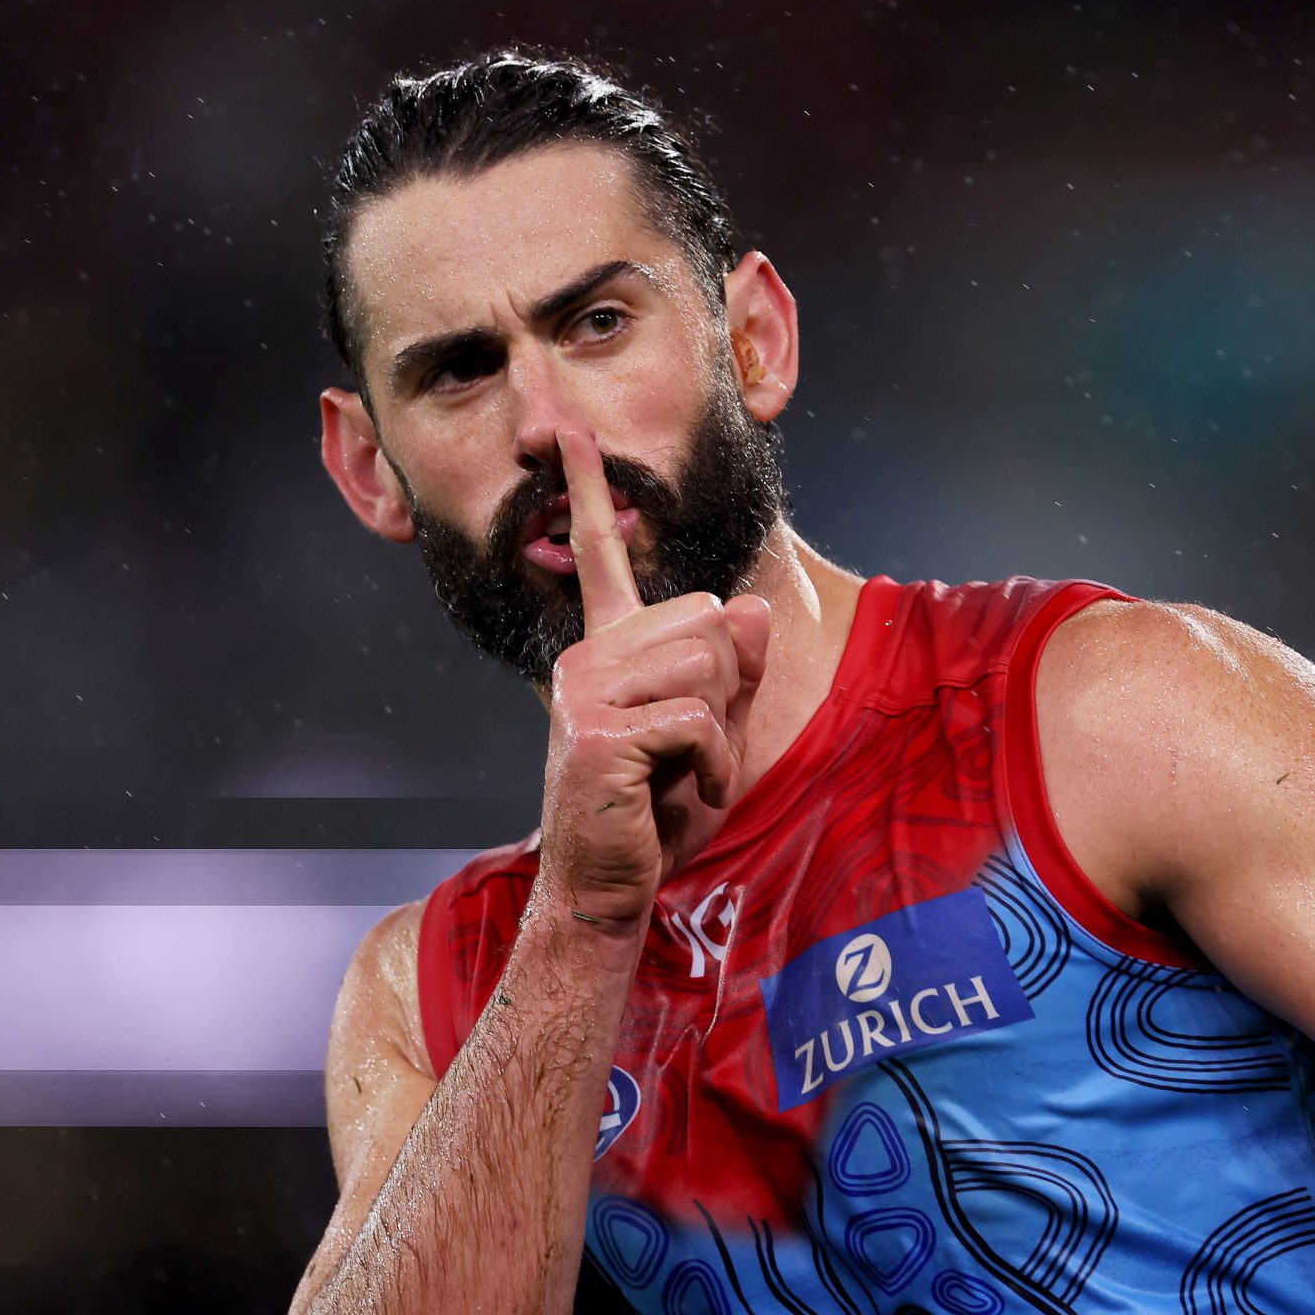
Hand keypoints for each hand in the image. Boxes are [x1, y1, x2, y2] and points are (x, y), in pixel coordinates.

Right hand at [528, 426, 771, 929]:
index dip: (588, 488)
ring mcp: (586, 690)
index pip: (597, 555)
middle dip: (727, 689)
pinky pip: (699, 720)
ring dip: (723, 731)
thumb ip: (735, 670)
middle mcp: (588, 656)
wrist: (608, 885)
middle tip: (692, 747)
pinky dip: (715, 765)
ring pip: (707, 665)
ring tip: (688, 772)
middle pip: (707, 621)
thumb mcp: (711, 731)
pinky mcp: (599, 732)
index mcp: (607, 647)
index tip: (565, 428)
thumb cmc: (654, 811)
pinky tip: (689, 791)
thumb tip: (749, 608)